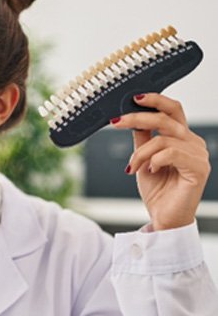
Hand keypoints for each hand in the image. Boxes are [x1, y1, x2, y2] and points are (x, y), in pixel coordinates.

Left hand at [111, 93, 210, 230]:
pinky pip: (170, 153)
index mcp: (182, 138)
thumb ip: (142, 138)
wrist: (163, 218)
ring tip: (134, 167)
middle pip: (166, 118)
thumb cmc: (157, 190)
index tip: (134, 97)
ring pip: (162, 139)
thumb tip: (131, 119)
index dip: (156, 100)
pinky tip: (150, 171)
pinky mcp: (198, 169)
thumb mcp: (143, 158)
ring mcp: (199, 155)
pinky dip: (153, 160)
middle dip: (137, 117)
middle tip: (116, 121)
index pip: (173, 110)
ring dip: (141, 152)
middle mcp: (193, 143)